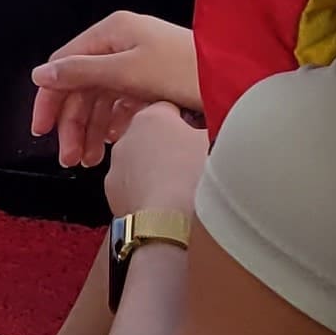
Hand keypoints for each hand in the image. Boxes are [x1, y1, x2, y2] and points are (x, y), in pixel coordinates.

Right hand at [32, 11, 201, 166]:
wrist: (237, 77)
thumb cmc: (184, 68)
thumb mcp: (128, 72)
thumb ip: (82, 73)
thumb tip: (41, 74)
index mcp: (111, 33)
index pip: (64, 65)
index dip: (50, 99)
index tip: (41, 131)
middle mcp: (121, 44)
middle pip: (82, 86)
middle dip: (73, 123)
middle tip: (70, 158)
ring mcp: (137, 62)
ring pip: (101, 98)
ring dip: (92, 129)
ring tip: (89, 160)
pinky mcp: (153, 80)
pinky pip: (122, 103)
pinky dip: (114, 124)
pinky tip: (112, 142)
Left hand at [105, 104, 209, 218]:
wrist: (171, 226)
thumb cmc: (196, 182)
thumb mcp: (219, 144)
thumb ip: (216, 129)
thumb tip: (222, 128)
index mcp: (152, 117)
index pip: (172, 108)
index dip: (191, 123)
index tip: (203, 136)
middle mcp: (127, 138)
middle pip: (154, 136)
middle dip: (172, 148)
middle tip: (196, 166)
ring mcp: (117, 168)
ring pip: (141, 163)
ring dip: (158, 173)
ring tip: (184, 192)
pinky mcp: (113, 196)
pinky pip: (134, 188)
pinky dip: (147, 195)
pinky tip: (168, 208)